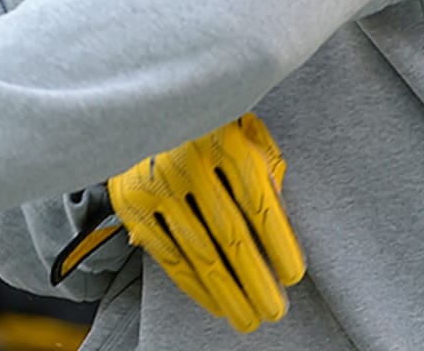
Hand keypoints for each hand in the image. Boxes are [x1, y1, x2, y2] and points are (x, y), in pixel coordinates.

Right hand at [52, 114, 304, 332]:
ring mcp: (155, 182)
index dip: (278, 242)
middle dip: (256, 277)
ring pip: (198, 249)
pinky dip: (192, 284)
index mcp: (222, 137)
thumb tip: (282, 225)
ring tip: (248, 316)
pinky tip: (213, 301)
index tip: (293, 275)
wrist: (140, 106)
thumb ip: (264, 168)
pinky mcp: (131, 201)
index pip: (256, 199)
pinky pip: (166, 253)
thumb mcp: (242, 130)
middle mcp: (186, 158)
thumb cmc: (209, 126)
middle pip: (229, 232)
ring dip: (227, 291)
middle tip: (274, 310)